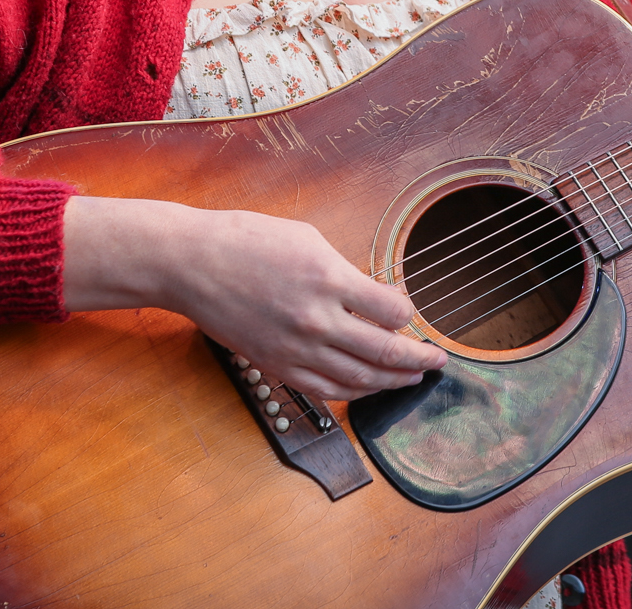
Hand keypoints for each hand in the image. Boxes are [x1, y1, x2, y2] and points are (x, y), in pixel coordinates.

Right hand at [62, 197, 446, 400]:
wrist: (193, 265)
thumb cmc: (247, 241)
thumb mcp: (308, 239)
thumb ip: (346, 272)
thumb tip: (376, 297)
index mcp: (329, 279)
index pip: (392, 311)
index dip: (411, 317)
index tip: (414, 315)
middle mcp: (317, 319)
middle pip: (385, 352)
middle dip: (418, 360)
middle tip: (438, 361)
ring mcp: (296, 348)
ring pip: (359, 379)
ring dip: (392, 382)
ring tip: (412, 378)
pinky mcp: (278, 365)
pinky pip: (326, 390)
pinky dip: (354, 393)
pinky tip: (368, 388)